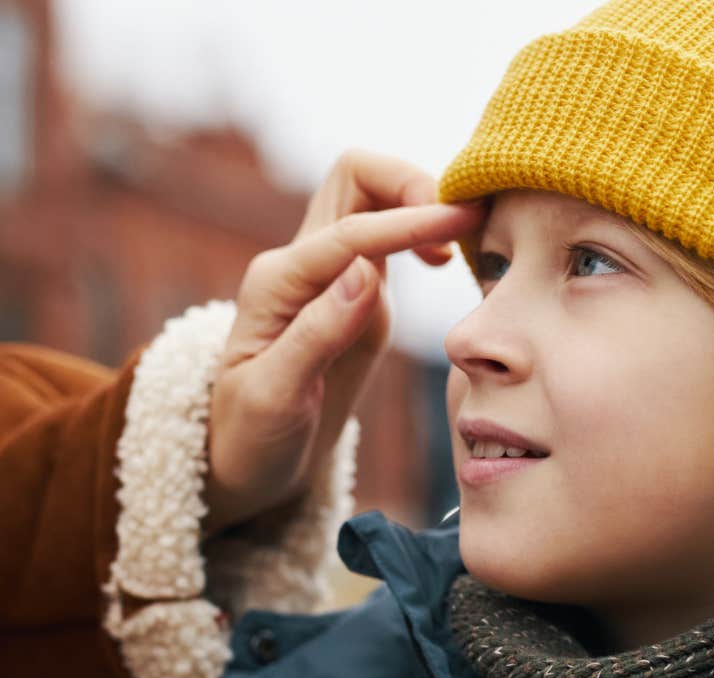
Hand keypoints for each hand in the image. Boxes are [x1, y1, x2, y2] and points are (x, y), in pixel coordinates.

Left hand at [202, 151, 482, 535]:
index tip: (464, 220)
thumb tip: (368, 271)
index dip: (410, 219)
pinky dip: (424, 227)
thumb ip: (317, 333)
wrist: (245, 463)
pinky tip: (447, 259)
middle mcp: (302, 264)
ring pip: (376, 196)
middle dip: (412, 181)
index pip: (351, 230)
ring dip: (421, 199)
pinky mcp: (356, 292)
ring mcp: (331, 274)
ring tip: (468, 234)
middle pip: (357, 177)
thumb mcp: (274, 398)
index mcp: (277, 283)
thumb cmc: (251, 437)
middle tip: (466, 218)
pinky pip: (391, 235)